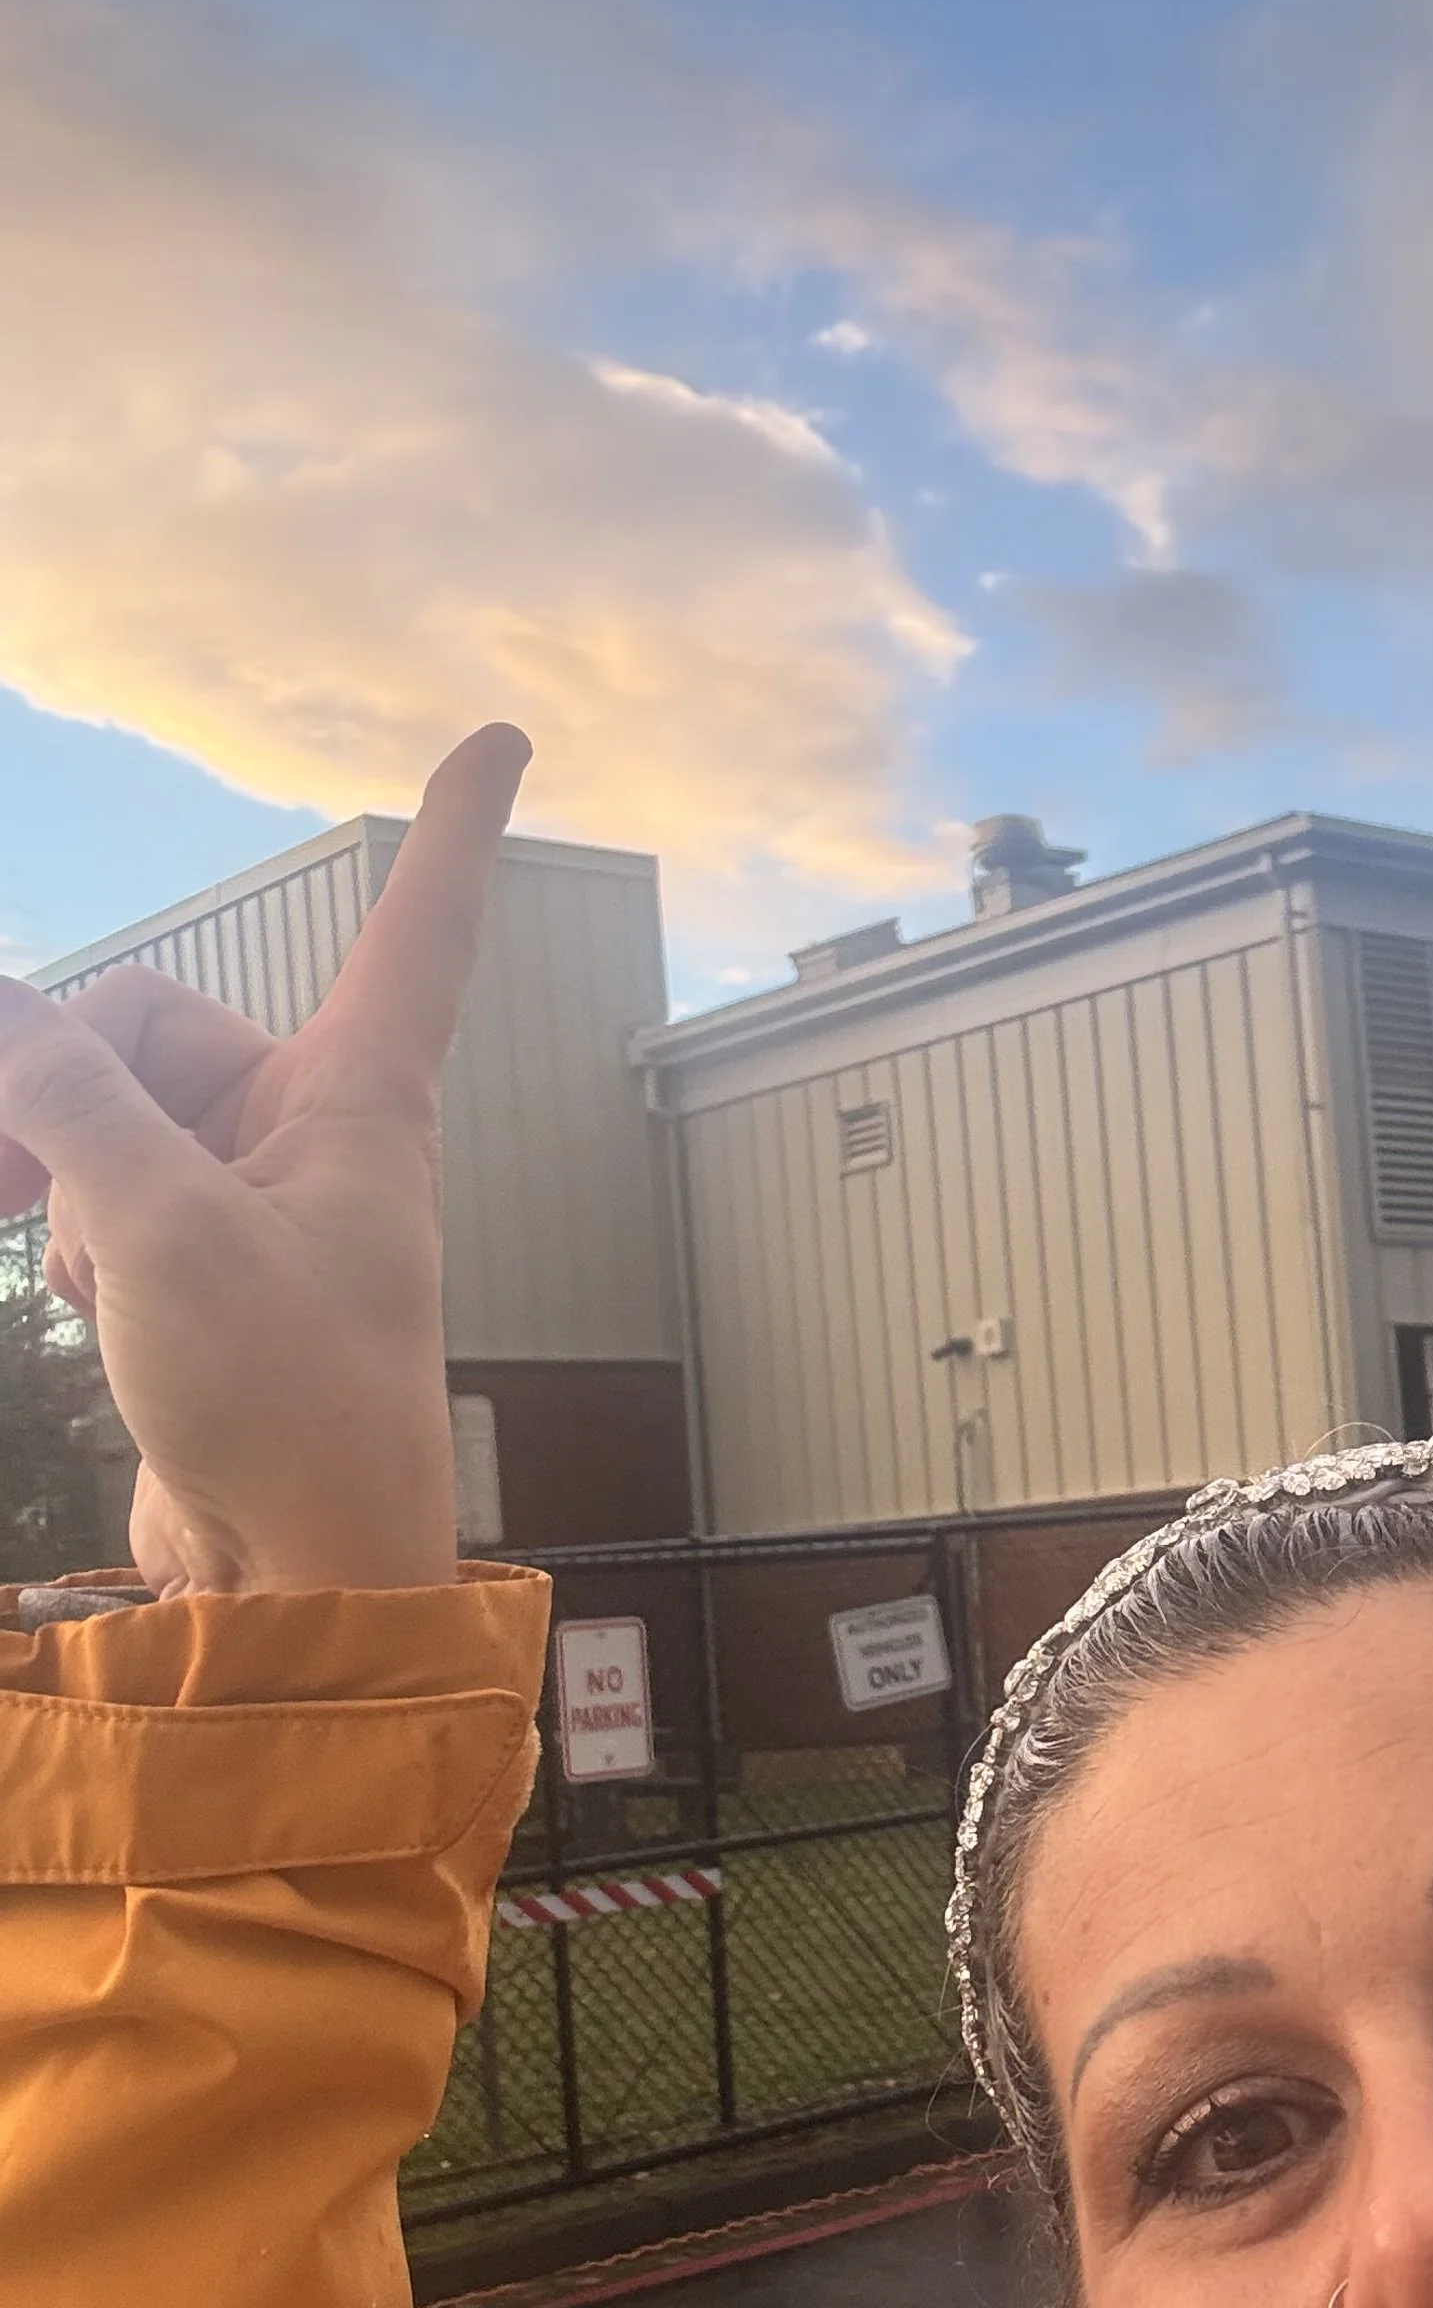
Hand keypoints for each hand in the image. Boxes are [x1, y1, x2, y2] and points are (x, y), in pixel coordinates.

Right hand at [0, 726, 530, 1596]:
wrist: (294, 1571)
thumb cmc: (285, 1403)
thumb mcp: (156, 1227)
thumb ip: (66, 1100)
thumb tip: (3, 1007)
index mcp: (363, 1101)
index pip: (421, 930)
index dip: (457, 830)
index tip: (507, 736)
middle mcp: (318, 1134)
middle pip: (155, 1021)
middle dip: (59, 1077)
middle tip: (6, 1176)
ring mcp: (255, 1200)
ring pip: (108, 1109)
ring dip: (49, 1164)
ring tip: (43, 1256)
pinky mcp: (198, 1267)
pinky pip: (103, 1193)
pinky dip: (65, 1231)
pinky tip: (65, 1296)